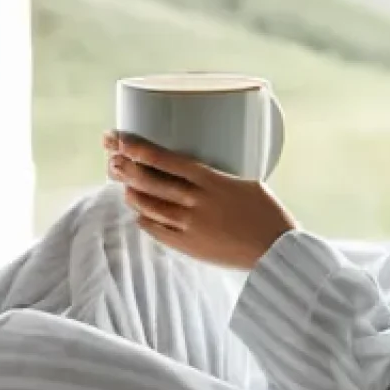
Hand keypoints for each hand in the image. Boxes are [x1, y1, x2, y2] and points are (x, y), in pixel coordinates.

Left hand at [102, 130, 298, 269]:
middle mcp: (195, 200)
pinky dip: (143, 219)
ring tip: (125, 186)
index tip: (121, 139)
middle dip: (126, 168)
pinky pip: (156, 230)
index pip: (164, 159)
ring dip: (131, 193)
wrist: (277, 250)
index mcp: (210, 179)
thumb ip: (214, 174)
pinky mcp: (188, 246)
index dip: (138, 149)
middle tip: (112, 160)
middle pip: (149, 181)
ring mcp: (189, 224)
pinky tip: (138, 213)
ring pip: (148, 205)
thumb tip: (193, 164)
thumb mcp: (244, 181)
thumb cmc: (266, 212)